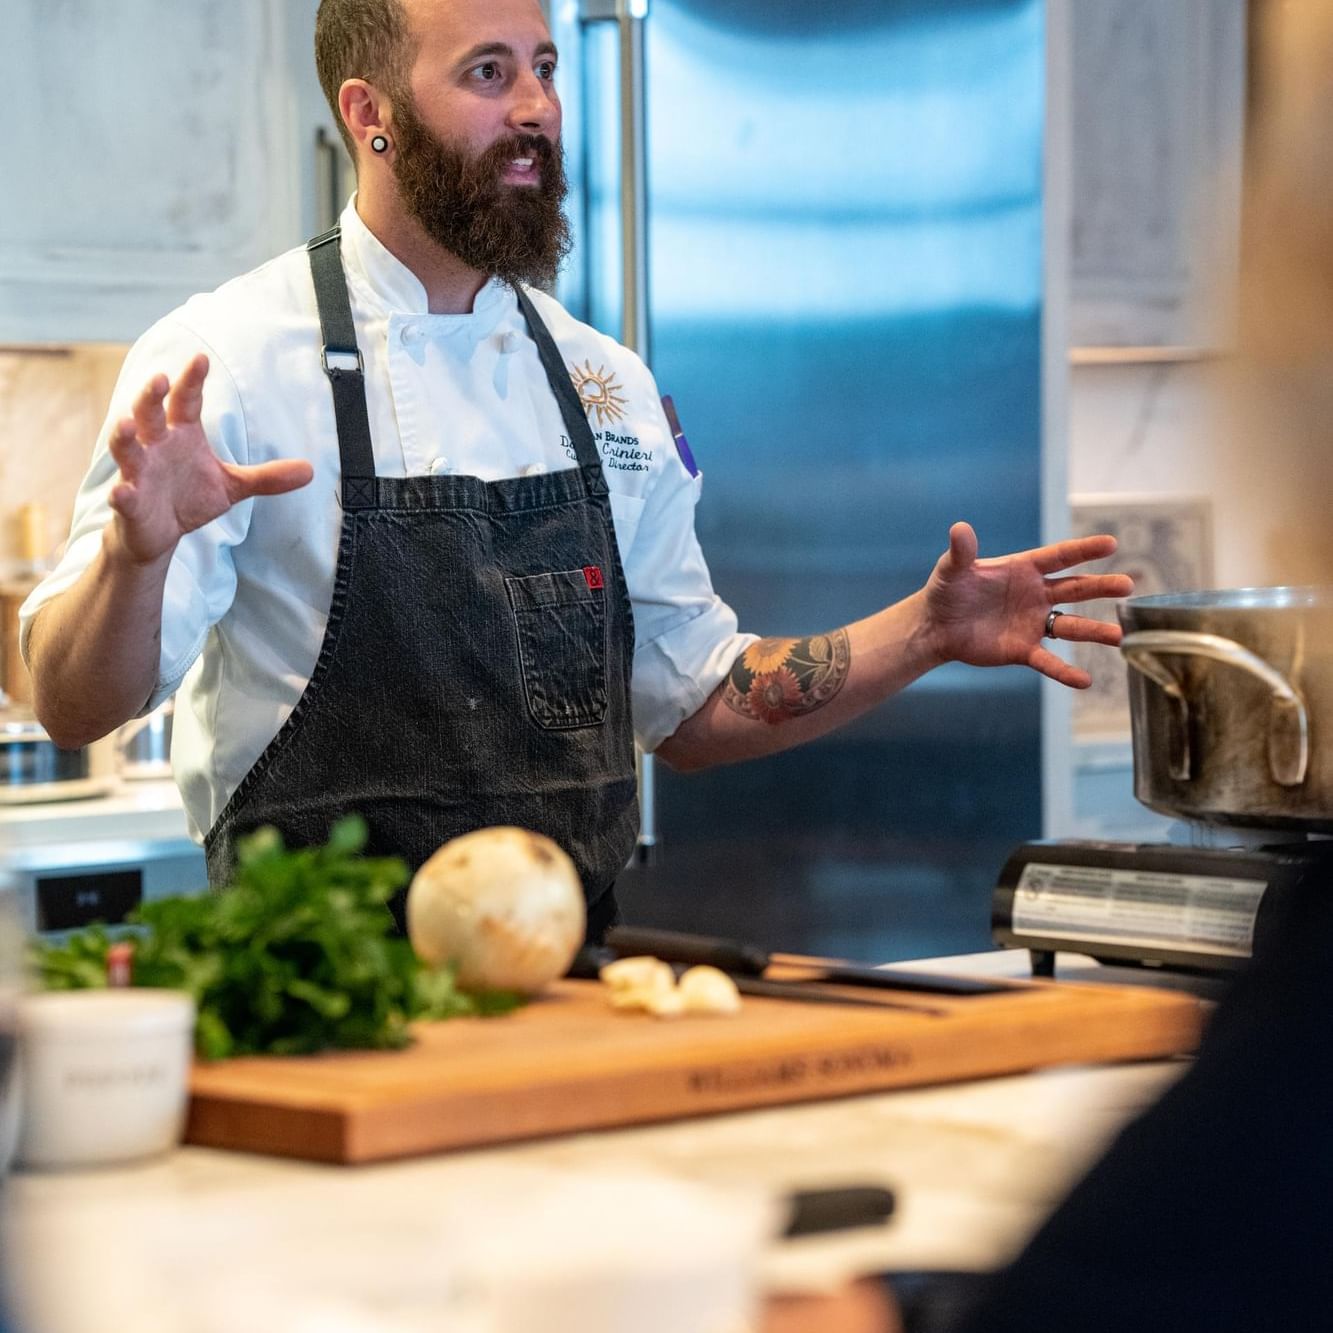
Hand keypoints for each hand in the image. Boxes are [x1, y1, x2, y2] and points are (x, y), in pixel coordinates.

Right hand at [106, 353, 313, 564]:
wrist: (159, 533)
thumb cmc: (190, 498)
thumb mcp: (232, 486)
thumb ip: (266, 477)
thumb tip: (310, 470)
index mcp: (181, 435)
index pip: (186, 401)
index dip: (192, 381)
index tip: (201, 359)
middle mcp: (156, 447)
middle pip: (148, 414)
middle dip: (151, 397)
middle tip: (159, 378)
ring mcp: (138, 472)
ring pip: (126, 447)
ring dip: (124, 435)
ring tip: (127, 423)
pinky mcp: (129, 502)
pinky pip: (123, 495)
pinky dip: (121, 493)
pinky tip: (121, 492)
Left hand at [922, 521, 1133, 687]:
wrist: (936, 626)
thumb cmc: (946, 591)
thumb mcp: (952, 570)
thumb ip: (961, 552)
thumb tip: (960, 528)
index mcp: (1023, 569)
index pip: (1059, 557)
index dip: (1083, 550)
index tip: (1111, 544)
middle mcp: (1035, 595)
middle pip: (1075, 589)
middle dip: (1101, 587)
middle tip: (1128, 586)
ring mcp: (1032, 623)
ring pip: (1070, 626)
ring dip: (1094, 631)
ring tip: (1120, 636)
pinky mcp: (1023, 649)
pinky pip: (1049, 661)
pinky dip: (1065, 672)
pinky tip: (1084, 681)